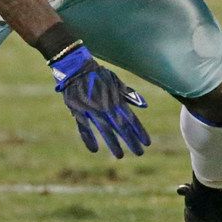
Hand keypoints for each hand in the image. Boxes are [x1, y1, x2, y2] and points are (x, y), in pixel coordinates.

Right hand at [51, 44, 149, 158]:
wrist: (75, 65)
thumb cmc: (97, 74)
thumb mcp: (115, 81)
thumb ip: (128, 94)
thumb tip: (145, 106)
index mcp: (115, 98)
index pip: (131, 118)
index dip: (139, 131)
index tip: (147, 143)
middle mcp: (105, 105)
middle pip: (120, 127)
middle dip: (131, 141)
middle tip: (139, 153)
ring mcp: (91, 109)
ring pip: (104, 130)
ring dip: (113, 143)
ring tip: (120, 155)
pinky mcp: (78, 110)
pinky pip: (84, 127)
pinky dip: (88, 138)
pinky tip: (94, 149)